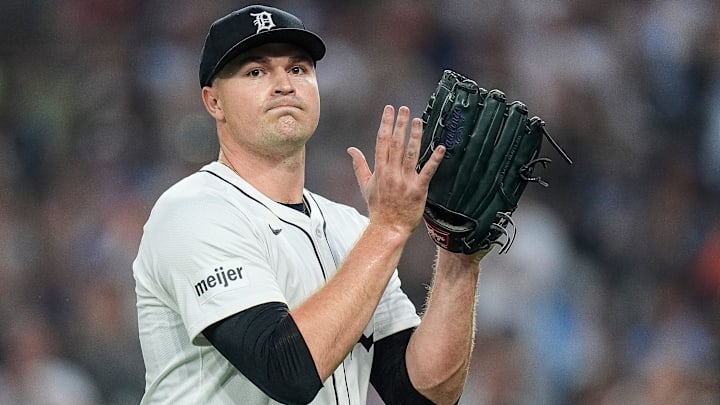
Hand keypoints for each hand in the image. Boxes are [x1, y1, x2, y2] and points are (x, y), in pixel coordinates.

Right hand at [348, 105, 444, 236]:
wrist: (388, 228)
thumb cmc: (378, 208)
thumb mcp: (365, 185)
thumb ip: (359, 165)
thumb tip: (351, 150)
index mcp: (380, 170)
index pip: (382, 141)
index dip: (386, 124)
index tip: (390, 110)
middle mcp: (392, 173)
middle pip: (396, 144)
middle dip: (400, 124)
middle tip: (405, 109)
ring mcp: (405, 181)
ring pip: (411, 154)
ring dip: (415, 136)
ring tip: (419, 121)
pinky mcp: (418, 190)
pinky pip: (427, 172)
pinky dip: (434, 160)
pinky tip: (440, 148)